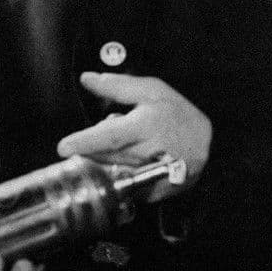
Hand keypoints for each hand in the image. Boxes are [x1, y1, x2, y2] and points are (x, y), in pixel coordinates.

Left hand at [57, 72, 211, 200]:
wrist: (208, 142)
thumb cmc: (178, 113)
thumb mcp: (151, 90)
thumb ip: (117, 86)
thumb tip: (88, 79)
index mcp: (149, 126)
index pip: (112, 136)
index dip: (86, 142)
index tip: (63, 147)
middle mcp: (153, 153)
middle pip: (108, 156)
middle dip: (91, 149)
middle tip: (86, 142)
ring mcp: (156, 176)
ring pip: (115, 171)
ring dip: (104, 160)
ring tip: (116, 147)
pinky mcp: (157, 191)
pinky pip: (127, 184)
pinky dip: (118, 172)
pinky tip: (127, 161)